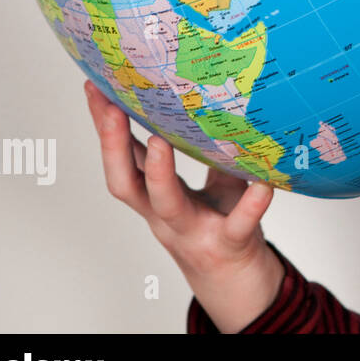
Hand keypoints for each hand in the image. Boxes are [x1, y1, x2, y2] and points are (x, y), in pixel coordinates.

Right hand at [84, 79, 284, 331]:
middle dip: (112, 146)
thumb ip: (202, 147)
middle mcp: (165, 214)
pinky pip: (239, 223)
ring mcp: (195, 228)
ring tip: (159, 141)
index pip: (122, 157)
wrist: (236, 274)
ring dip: (159, 174)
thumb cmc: (219, 217)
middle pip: (126, 183)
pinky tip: (264, 185)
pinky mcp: (231, 241)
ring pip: (167, 205)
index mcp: (155, 195)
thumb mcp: (207, 178)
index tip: (95, 86)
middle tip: (110, 108)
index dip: (105, 126)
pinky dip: (252, 205)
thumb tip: (206, 96)